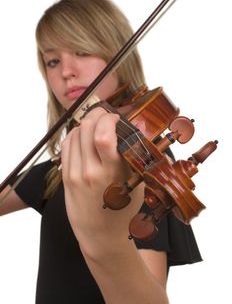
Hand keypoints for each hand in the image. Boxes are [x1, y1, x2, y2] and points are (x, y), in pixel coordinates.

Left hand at [61, 106, 143, 256]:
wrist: (101, 235)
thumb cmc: (123, 210)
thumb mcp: (137, 183)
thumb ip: (135, 154)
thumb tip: (138, 124)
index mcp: (112, 174)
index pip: (103, 136)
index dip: (109, 119)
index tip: (117, 119)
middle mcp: (91, 172)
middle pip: (87, 128)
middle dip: (97, 115)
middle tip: (106, 116)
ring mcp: (75, 174)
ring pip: (75, 133)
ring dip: (86, 123)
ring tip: (97, 125)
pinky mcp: (66, 176)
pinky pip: (67, 145)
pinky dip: (76, 134)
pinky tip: (85, 136)